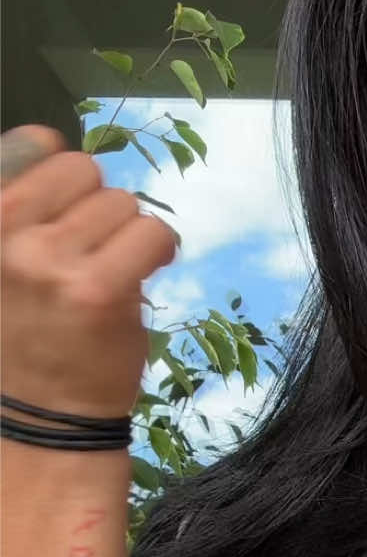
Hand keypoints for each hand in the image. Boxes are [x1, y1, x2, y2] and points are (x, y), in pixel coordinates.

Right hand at [0, 125, 177, 418]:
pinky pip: (152, 233)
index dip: (61, 175)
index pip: (31, 145)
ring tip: (111, 270)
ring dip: (128, 233)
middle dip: (98, 205)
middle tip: (92, 249)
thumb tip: (51, 141)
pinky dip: (160, 248)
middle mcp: (3, 231)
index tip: (67, 210)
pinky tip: (146, 271)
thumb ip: (19, 207)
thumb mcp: (0, 262)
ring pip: (121, 202)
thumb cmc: (21, 333)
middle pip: (83, 170)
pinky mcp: (97, 289)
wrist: (38, 415)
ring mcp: (48, 260)